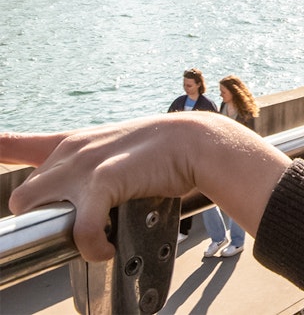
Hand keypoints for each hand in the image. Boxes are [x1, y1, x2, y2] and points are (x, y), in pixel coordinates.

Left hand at [1, 112, 289, 261]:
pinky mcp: (103, 182)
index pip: (14, 145)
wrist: (198, 143)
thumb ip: (97, 167)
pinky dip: (94, 246)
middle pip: (23, 196)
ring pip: (33, 207)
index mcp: (73, 142)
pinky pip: (82, 228)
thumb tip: (93, 198)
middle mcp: (71, 151)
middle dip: (40, 218)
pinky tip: (108, 248)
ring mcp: (83, 165)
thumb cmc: (166, 149)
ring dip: (58, 230)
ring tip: (91, 238)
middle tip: (76, 231)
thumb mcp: (120, 150)